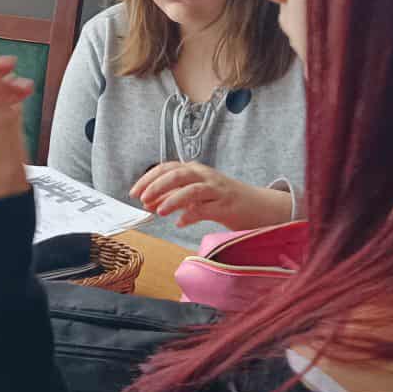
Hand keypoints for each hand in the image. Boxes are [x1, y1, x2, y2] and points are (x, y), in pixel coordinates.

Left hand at [128, 162, 291, 229]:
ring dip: (172, 200)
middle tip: (143, 201)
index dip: (148, 179)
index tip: (134, 192)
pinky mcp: (226, 205)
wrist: (258, 205)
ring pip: (190, 189)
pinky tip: (180, 223)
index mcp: (194, 169)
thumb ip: (174, 195)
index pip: (166, 168)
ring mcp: (216, 189)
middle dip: (156, 187)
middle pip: (176, 175)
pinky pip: (205, 209)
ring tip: (160, 212)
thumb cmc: (222, 199)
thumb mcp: (195, 194)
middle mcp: (204, 175)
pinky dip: (190, 216)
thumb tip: (149, 203)